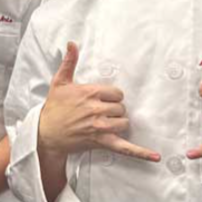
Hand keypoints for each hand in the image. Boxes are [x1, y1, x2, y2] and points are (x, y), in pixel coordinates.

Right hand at [37, 42, 159, 161]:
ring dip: (117, 123)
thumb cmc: (54, 108)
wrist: (45, 133)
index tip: (101, 101)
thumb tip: (72, 44)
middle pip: (121, 108)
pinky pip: (125, 148)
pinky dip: (141, 152)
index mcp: (90, 93)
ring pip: (123, 122)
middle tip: (98, 114)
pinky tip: (155, 157)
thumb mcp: (60, 82)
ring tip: (103, 124)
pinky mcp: (101, 142)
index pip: (117, 93)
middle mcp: (96, 109)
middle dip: (113, 111)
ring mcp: (100, 126)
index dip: (111, 97)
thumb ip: (69, 62)